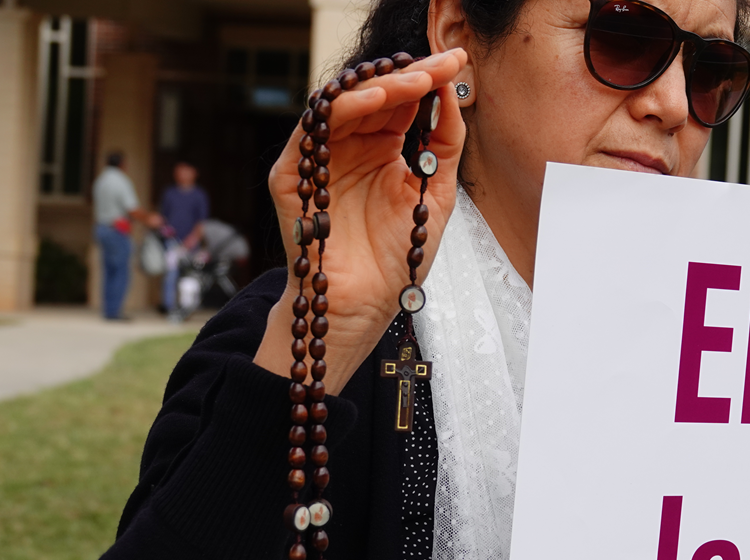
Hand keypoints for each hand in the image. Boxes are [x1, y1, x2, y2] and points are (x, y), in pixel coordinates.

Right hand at [254, 48, 468, 393]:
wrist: (365, 307)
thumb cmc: (396, 259)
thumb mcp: (436, 196)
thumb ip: (445, 145)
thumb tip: (451, 94)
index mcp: (381, 152)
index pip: (400, 103)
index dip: (426, 80)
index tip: (457, 62)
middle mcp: (349, 150)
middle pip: (372, 97)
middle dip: (408, 76)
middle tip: (440, 64)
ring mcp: (319, 161)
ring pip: (341, 104)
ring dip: (380, 88)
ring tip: (414, 80)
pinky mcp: (293, 177)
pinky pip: (313, 131)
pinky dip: (344, 110)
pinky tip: (376, 102)